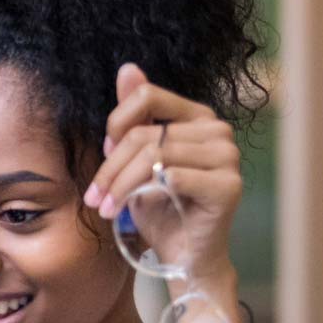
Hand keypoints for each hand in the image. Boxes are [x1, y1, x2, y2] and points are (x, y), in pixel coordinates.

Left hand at [83, 63, 242, 285]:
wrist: (185, 254)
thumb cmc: (160, 206)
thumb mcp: (138, 158)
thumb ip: (134, 117)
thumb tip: (128, 68)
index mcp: (198, 117)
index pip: (147, 96)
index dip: (116, 123)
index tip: (103, 151)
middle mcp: (219, 131)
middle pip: (144, 134)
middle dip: (109, 167)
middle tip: (93, 196)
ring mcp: (228, 158)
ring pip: (153, 156)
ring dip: (118, 185)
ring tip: (104, 208)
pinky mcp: (229, 186)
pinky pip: (171, 177)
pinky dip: (141, 194)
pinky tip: (128, 211)